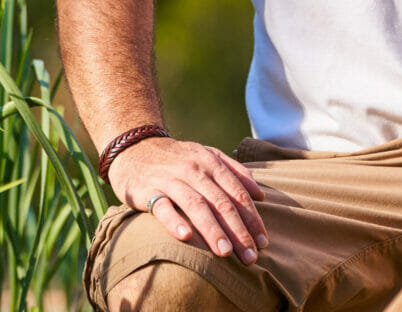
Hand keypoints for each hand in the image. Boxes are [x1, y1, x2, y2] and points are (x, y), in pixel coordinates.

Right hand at [107, 136, 268, 264]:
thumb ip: (236, 173)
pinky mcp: (148, 190)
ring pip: (196, 205)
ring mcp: (171, 179)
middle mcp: (195, 169)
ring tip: (225, 253)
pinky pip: (162, 207)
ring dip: (212, 230)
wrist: (136, 147)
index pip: (238, 193)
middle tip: (250, 256)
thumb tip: (261, 196)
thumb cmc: (179, 158)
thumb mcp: (209, 156)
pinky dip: (174, 221)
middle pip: (221, 202)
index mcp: (212, 162)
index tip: (263, 241)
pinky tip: (186, 237)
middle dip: (238, 230)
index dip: (252, 218)